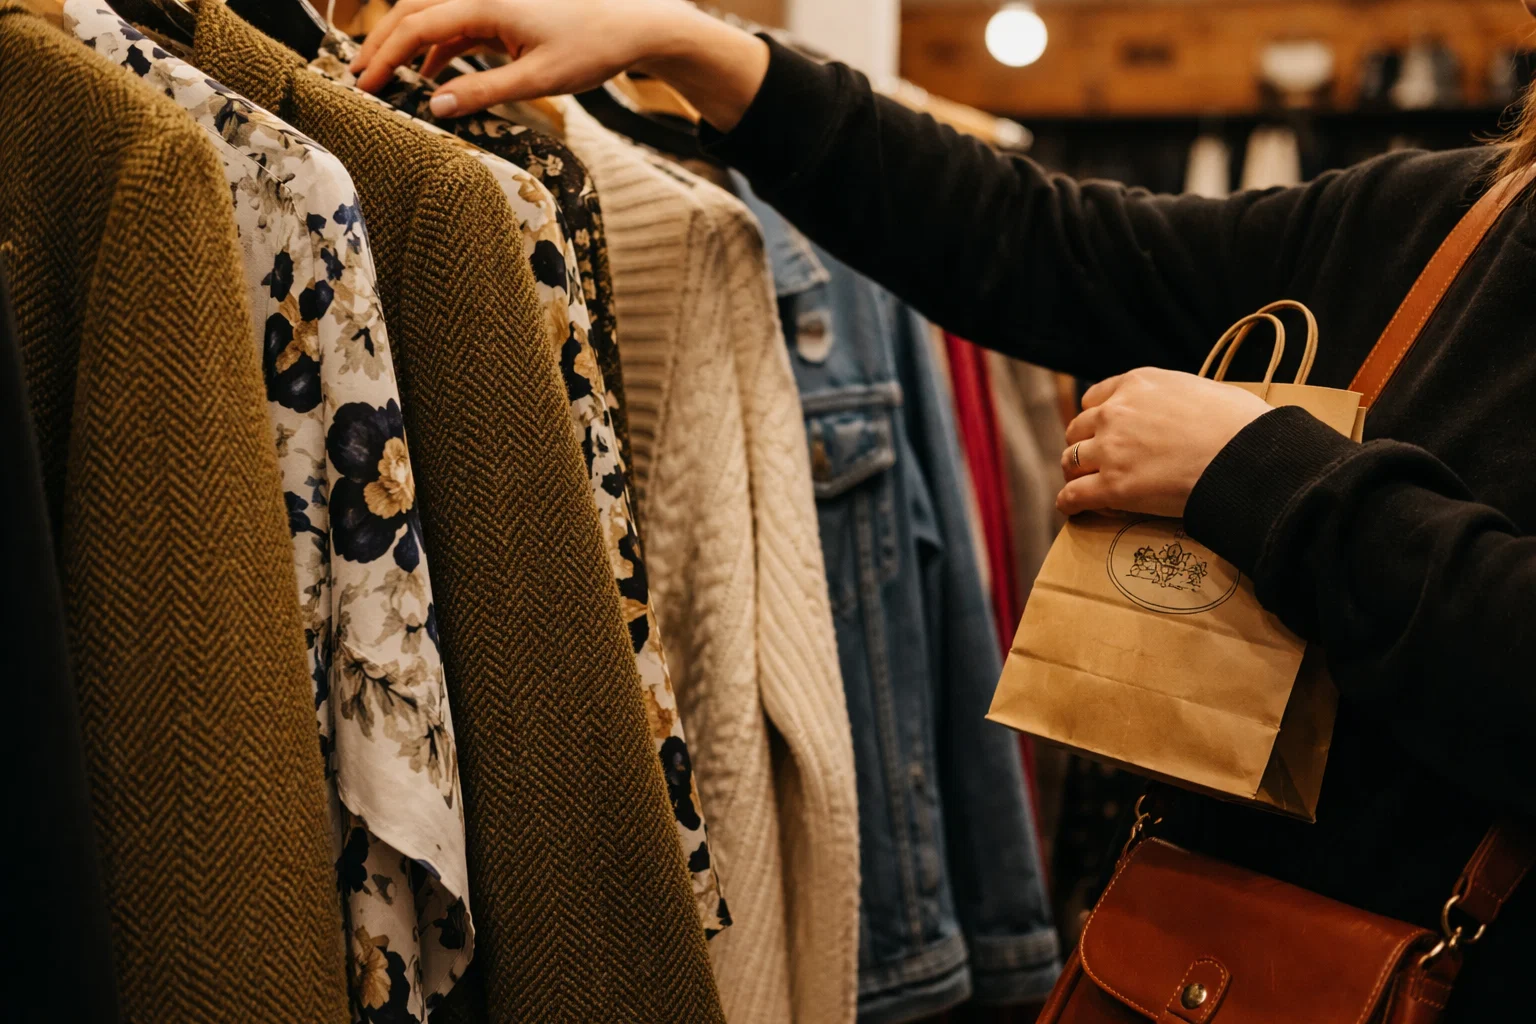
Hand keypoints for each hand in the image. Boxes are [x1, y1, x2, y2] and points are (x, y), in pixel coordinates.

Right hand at [349, 0, 769, 127]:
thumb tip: (435, 106)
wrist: (628, 28)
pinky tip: (425, 80)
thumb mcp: (536, 79)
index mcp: (484, 3)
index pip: (416, 26)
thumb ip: (484, 92)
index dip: (383, 54)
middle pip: (412, 13)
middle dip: (380, 45)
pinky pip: (454, 29)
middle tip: (356, 79)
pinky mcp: (498, 14)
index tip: (362, 83)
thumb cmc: (589, 49)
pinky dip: (434, 51)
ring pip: (430, 18)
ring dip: (403, 47)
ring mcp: (488, 3)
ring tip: (380, 81)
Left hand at [1057, 368, 1271, 517]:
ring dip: (1076, 474)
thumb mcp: (1201, 390)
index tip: (1102, 433)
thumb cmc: (1240, 424)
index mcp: (1137, 384)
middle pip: (1077, 430)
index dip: (1096, 419)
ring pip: (1070, 461)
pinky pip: (1073, 496)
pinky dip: (1070, 502)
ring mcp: (1111, 450)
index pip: (1094, 399)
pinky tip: (1074, 508)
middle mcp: (1115, 412)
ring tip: (1085, 486)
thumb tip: (1181, 412)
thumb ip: (1174, 398)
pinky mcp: (1113, 486)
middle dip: (1084, 446)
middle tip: (1095, 463)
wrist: (1247, 456)